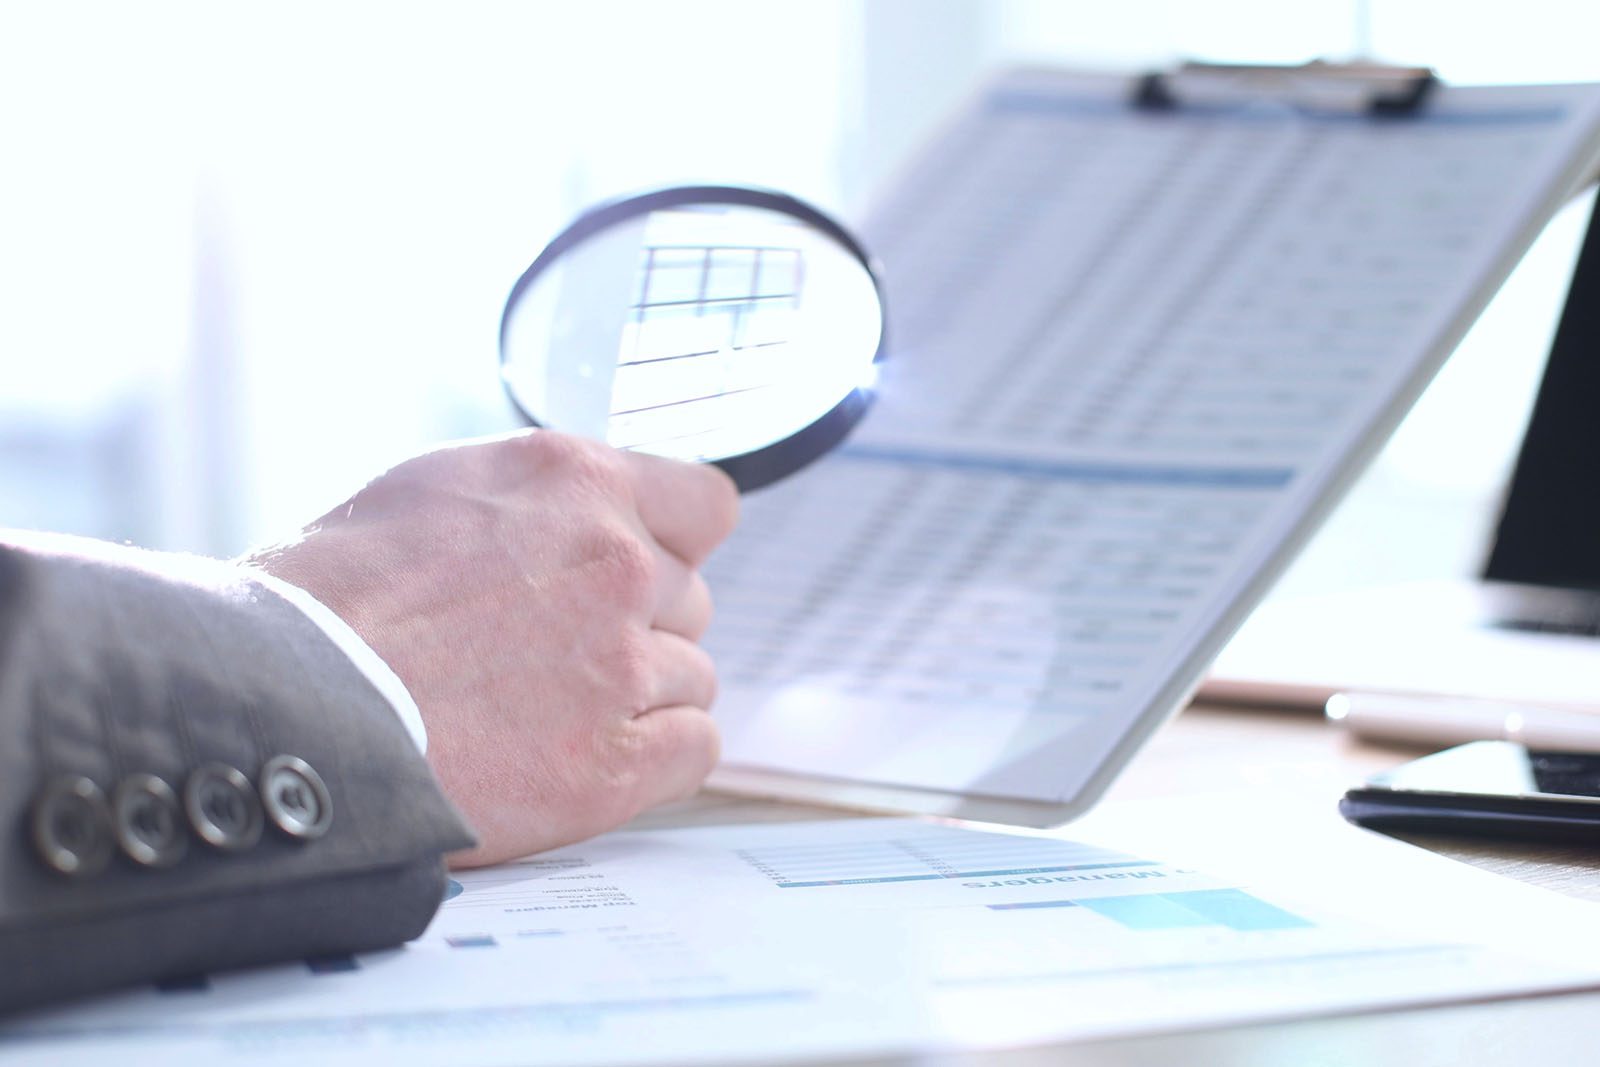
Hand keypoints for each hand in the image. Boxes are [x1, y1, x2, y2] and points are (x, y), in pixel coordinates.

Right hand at [244, 430, 738, 866]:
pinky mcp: (615, 762)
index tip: (640, 575)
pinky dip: (654, 756)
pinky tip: (587, 758)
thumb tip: (593, 516)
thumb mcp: (439, 489)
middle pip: (692, 601)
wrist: (286, 704)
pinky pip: (694, 748)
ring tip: (545, 713)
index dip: (674, 547)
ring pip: (691, 677)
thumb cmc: (334, 597)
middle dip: (640, 626)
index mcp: (577, 482)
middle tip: (554, 656)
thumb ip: (544, 501)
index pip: (706, 508)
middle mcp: (618, 563)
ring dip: (639, 696)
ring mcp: (624, 664)